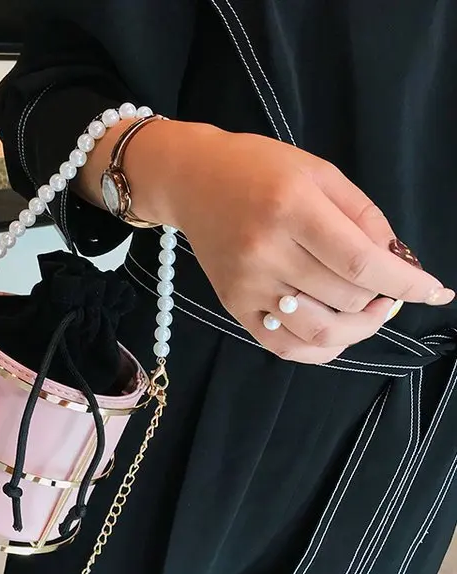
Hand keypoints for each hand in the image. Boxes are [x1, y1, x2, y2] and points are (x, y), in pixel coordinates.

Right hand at [128, 122, 453, 363]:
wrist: (194, 182)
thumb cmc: (259, 169)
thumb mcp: (321, 173)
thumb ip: (364, 216)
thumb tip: (398, 263)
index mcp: (292, 209)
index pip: (361, 264)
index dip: (407, 284)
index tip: (437, 292)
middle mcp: (266, 253)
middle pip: (345, 299)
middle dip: (383, 298)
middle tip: (391, 287)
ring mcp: (248, 286)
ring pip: (319, 334)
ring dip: (358, 329)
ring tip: (368, 311)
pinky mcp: (235, 307)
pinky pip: (284, 347)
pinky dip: (321, 350)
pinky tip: (338, 333)